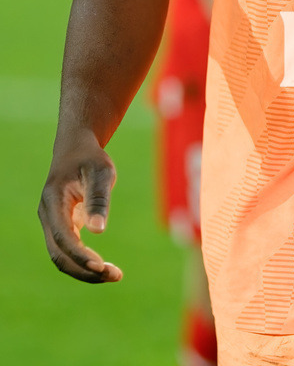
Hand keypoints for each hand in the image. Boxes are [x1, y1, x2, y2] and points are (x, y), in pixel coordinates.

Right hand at [38, 131, 122, 282]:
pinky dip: (83, 262)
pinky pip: (67, 251)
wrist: (75, 150)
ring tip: (114, 275)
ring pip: (61, 257)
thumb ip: (98, 199)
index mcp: (53, 202)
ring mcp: (51, 223)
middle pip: (59, 255)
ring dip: (84, 270)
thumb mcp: (101, 171)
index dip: (80, 254)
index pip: (64, 237)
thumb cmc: (90, 158)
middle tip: (115, 276)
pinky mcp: (59, 227)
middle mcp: (47, 216)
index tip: (101, 266)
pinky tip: (103, 267)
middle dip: (85, 270)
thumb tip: (99, 230)